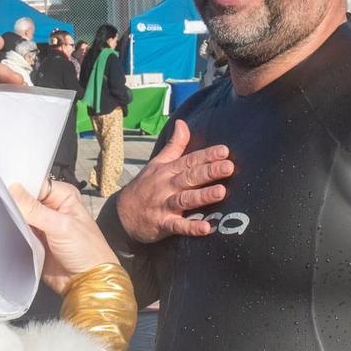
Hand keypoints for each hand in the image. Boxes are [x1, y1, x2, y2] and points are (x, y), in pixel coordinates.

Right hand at [11, 180, 118, 294]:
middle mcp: (51, 207)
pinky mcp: (34, 240)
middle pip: (24, 199)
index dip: (18, 186)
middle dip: (12, 202)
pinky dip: (10, 232)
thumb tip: (12, 188)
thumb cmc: (86, 250)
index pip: (34, 184)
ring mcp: (41, 224)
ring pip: (19, 216)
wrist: (86, 282)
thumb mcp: (61, 226)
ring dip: (9, 218)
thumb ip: (35, 209)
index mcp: (62, 196)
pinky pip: (17, 232)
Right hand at [113, 120, 233, 244]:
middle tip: (229, 167)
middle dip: (209, 172)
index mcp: (168, 171)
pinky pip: (178, 226)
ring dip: (202, 196)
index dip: (207, 155)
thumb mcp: (157, 163)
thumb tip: (182, 122)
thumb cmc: (144, 186)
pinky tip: (206, 227)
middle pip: (189, 177)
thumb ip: (174, 145)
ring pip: (185, 199)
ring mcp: (164, 206)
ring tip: (221, 192)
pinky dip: (191, 227)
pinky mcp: (162, 225)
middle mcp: (167, 186)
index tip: (224, 151)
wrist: (121, 215)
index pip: (189, 161)